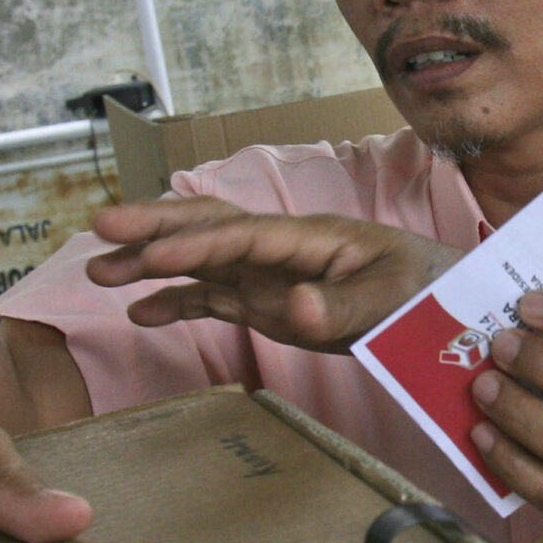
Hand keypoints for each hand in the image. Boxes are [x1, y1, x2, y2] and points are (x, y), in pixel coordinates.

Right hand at [84, 197, 460, 351]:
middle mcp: (281, 249)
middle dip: (154, 227)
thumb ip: (342, 307)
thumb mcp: (391, 301)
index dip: (195, 244)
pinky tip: (141, 315)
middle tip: (100, 228)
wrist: (442, 302)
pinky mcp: (270, 302)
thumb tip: (297, 310)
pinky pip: (216, 300)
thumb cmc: (423, 290)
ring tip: (100, 274)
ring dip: (152, 264)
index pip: (242, 235)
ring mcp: (271, 275)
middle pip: (208, 228)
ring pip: (201, 262)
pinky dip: (179, 304)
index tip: (150, 254)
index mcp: (310, 238)